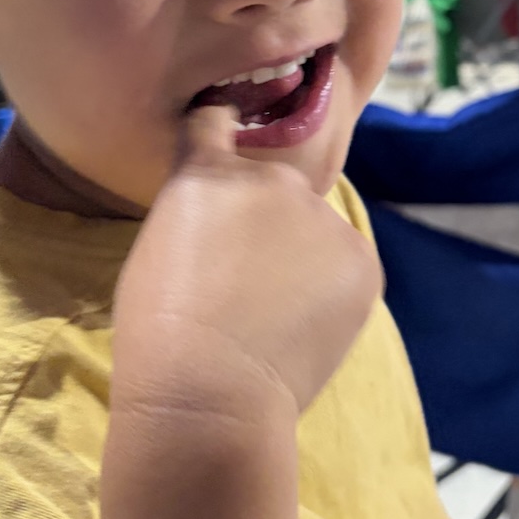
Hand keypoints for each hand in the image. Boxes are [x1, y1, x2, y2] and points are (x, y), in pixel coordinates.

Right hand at [112, 103, 381, 418]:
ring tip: (272, 314)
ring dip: (300, 255)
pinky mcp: (361, 258)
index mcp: (208, 172)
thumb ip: (197, 212)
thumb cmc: (160, 336)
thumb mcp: (157, 249)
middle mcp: (271, 178)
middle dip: (263, 222)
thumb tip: (226, 218)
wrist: (208, 395)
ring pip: (313, 228)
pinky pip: (346, 262)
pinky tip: (302, 326)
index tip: (221, 144)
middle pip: (272, 187)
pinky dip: (331, 288)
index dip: (216, 137)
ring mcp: (322, 217)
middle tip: (244, 283)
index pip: (214, 123)